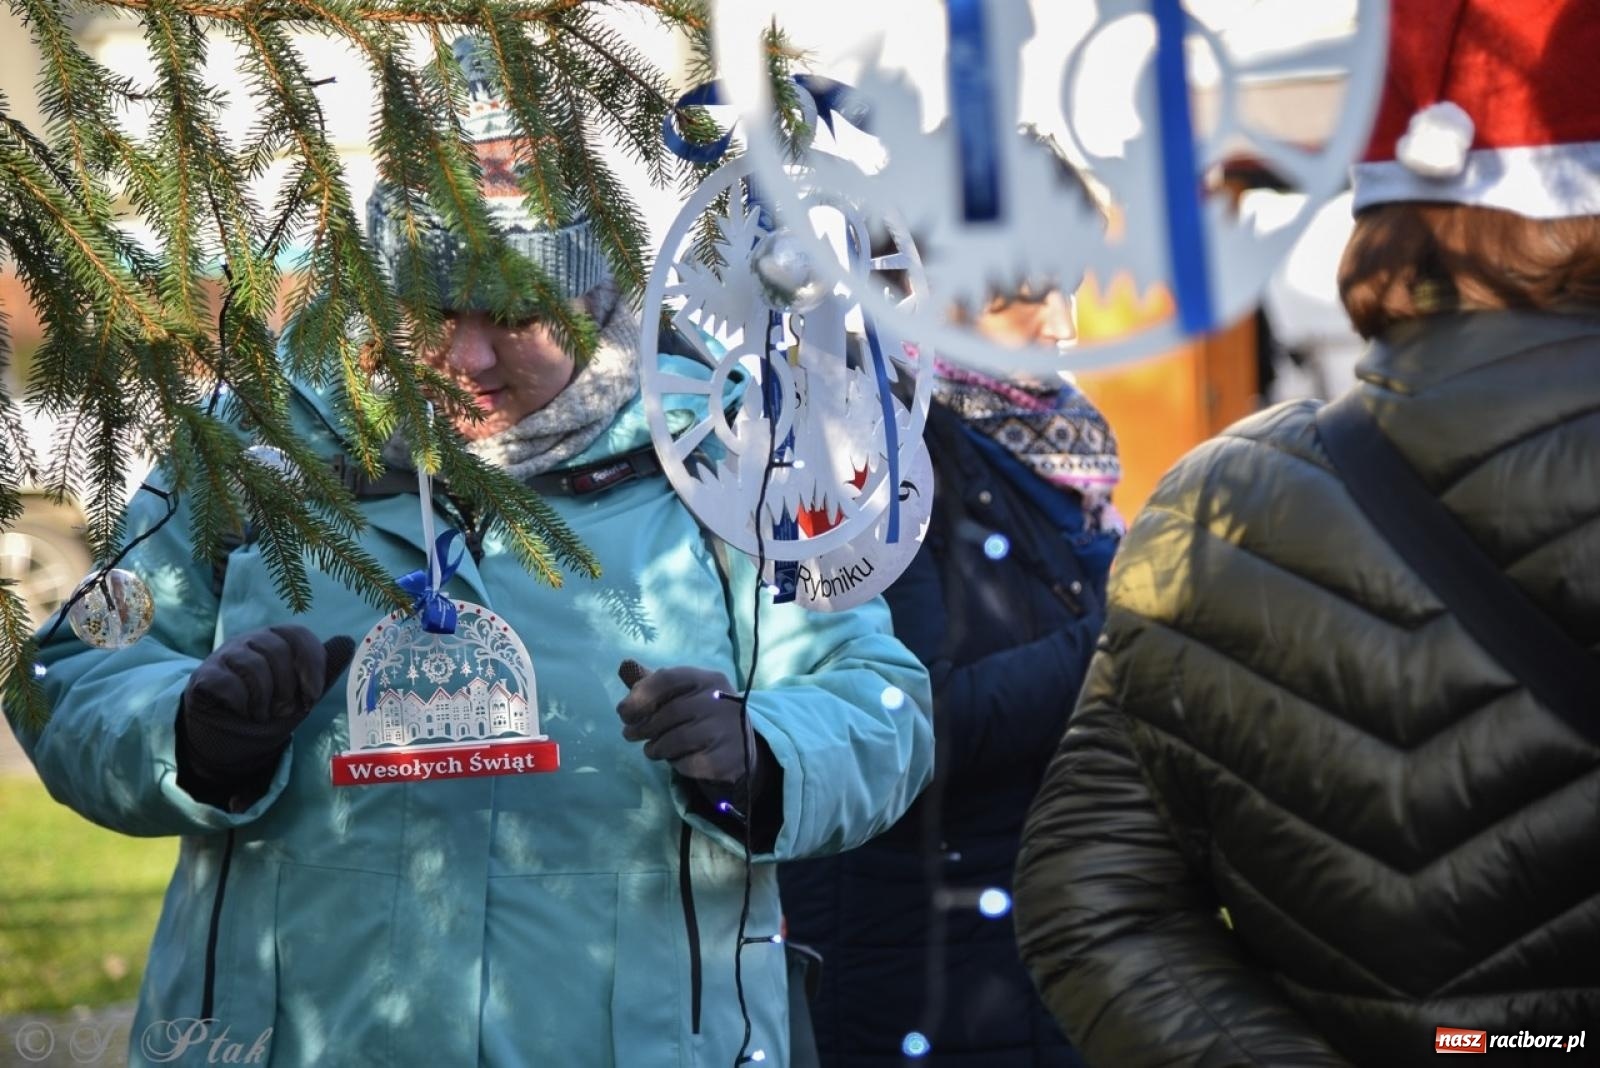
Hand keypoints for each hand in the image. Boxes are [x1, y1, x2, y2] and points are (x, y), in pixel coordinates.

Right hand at [180, 625, 354, 785]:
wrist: (227, 741)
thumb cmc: (267, 713)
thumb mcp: (300, 695)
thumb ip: (322, 671)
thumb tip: (347, 642)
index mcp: (275, 641)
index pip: (298, 634)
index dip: (311, 662)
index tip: (313, 694)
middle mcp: (249, 642)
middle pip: (276, 649)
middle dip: (287, 687)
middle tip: (283, 711)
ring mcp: (223, 656)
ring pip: (253, 666)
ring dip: (264, 700)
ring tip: (261, 715)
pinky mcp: (203, 676)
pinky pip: (229, 683)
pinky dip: (242, 705)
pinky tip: (241, 713)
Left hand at [615, 664, 756, 785]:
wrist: (741, 744)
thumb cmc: (701, 714)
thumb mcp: (682, 693)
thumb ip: (654, 683)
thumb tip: (624, 665)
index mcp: (707, 679)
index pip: (667, 678)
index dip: (640, 695)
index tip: (624, 712)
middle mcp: (720, 700)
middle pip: (670, 712)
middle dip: (643, 726)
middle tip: (629, 734)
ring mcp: (727, 729)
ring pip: (677, 740)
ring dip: (655, 748)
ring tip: (651, 749)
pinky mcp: (727, 757)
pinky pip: (690, 763)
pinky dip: (676, 763)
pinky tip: (676, 759)